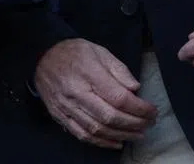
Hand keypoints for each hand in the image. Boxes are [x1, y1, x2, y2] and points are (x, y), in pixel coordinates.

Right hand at [34, 39, 156, 149]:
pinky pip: (82, 135)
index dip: (139, 108)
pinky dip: (102, 142)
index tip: (151, 110)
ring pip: (98, 129)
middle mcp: (76, 93)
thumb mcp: (99, 51)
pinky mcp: (60, 116)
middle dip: (134, 123)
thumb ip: (118, 69)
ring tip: (138, 134)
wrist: (42, 57)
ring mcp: (67, 107)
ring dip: (121, 135)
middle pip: (110, 116)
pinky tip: (117, 142)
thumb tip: (135, 88)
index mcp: (88, 72)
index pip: (118, 97)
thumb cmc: (73, 52)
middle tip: (149, 123)